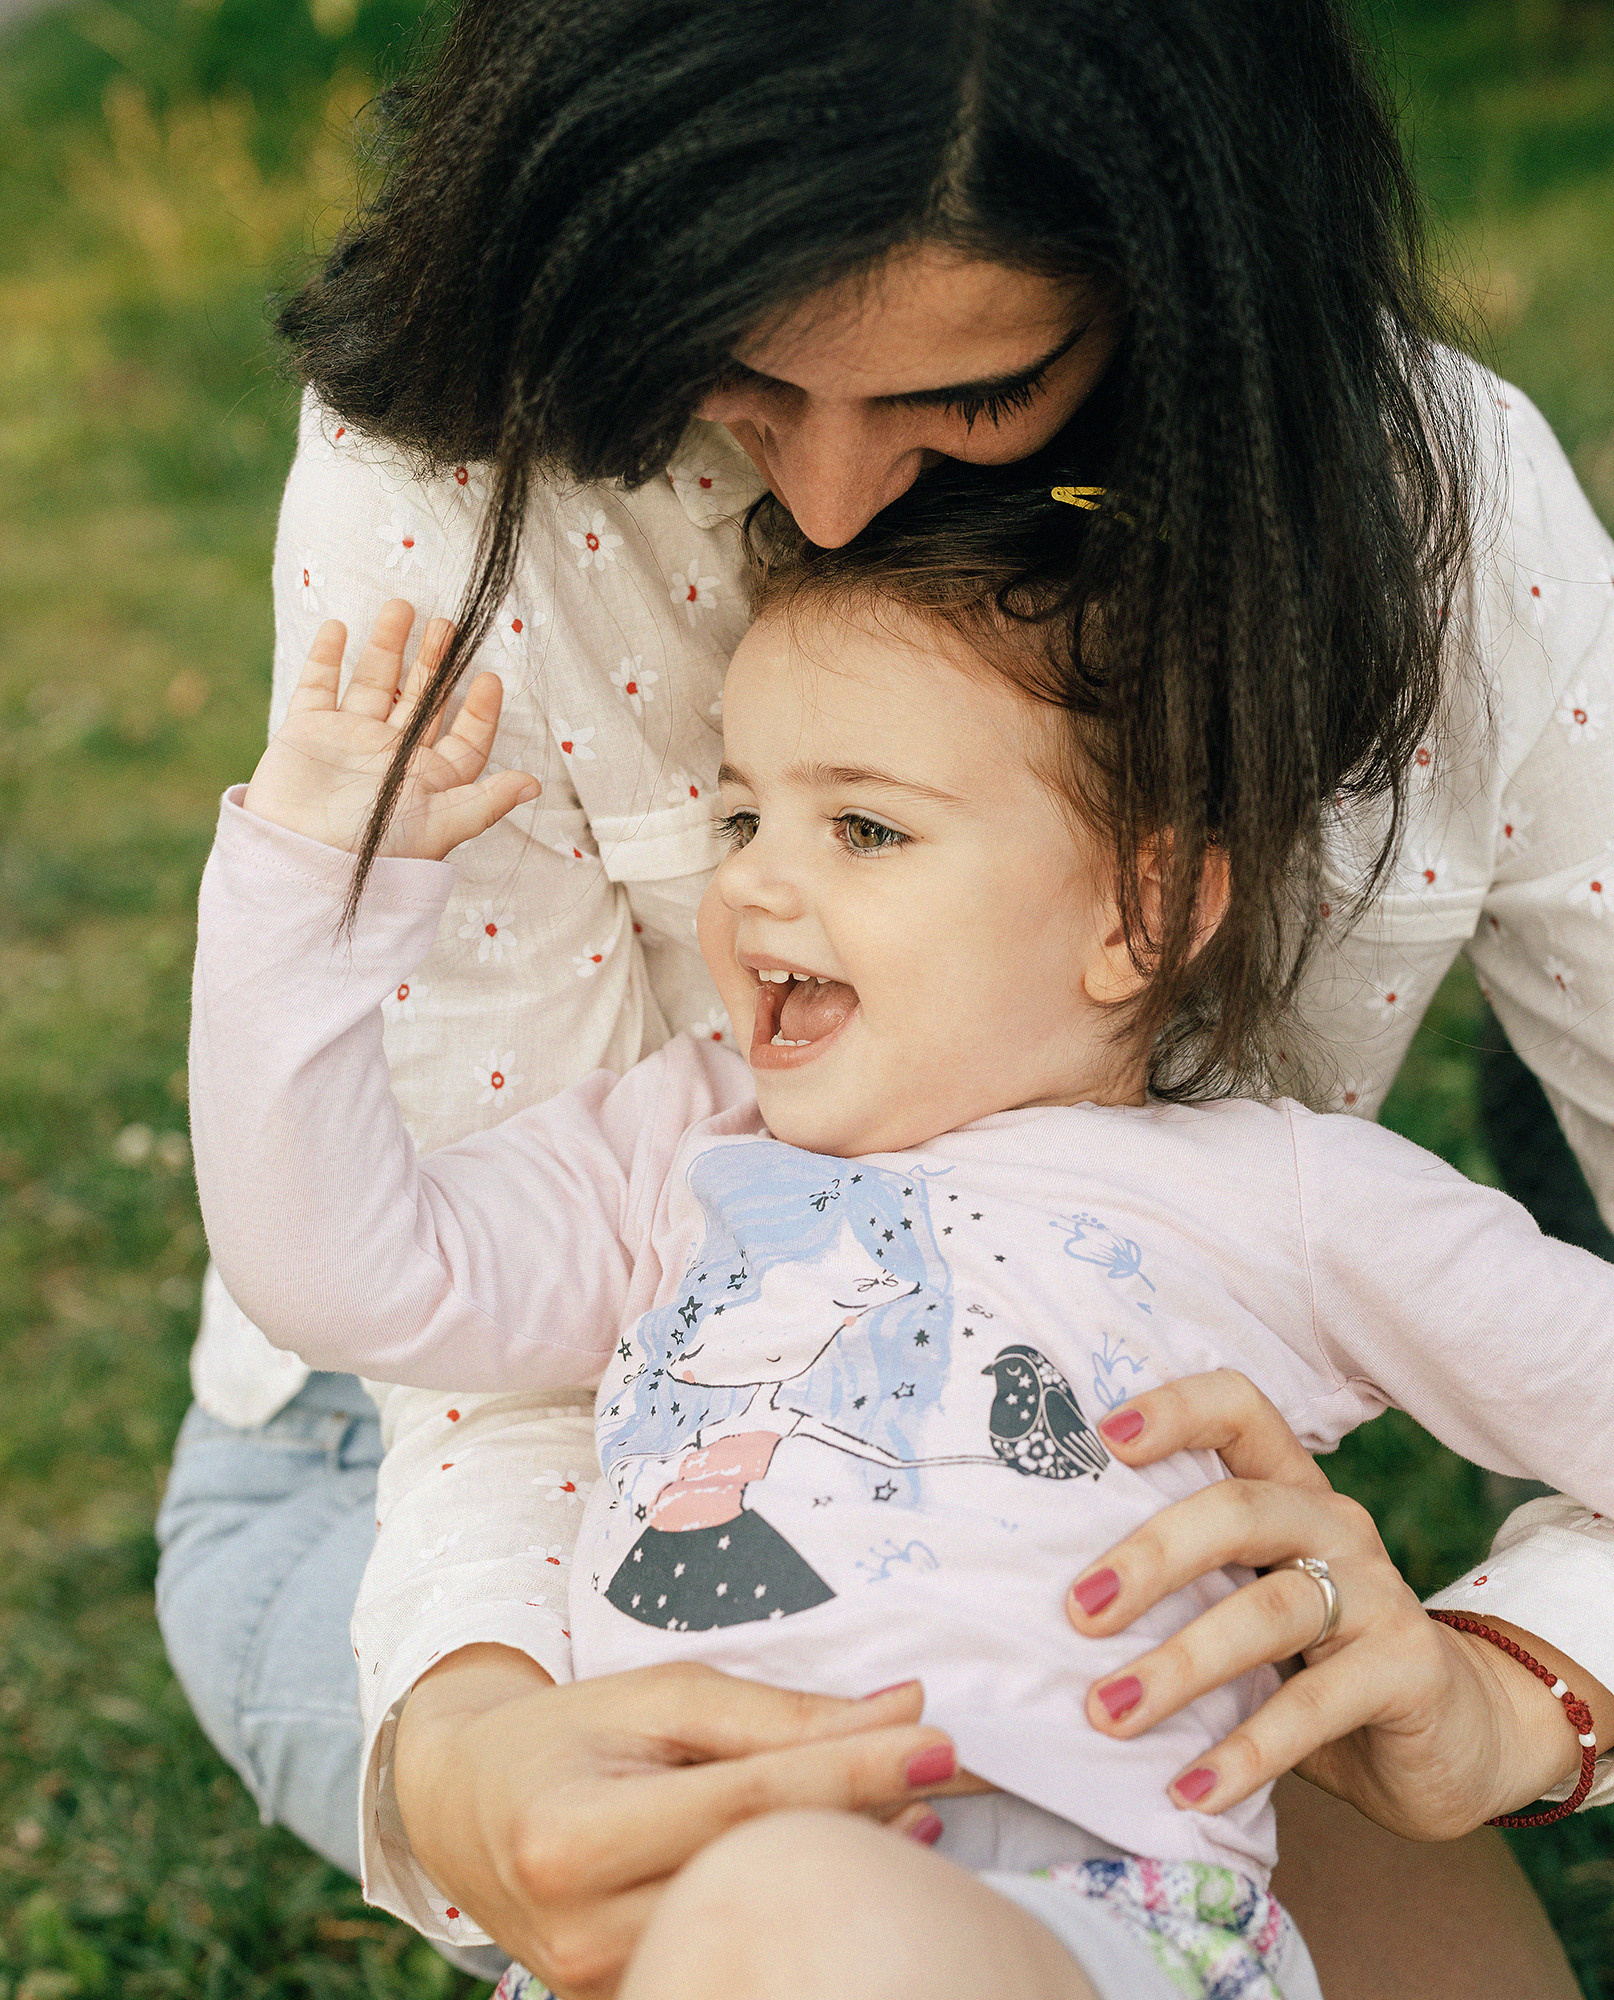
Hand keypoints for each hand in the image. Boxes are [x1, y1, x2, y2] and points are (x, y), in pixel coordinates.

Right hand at [243, 599, 538, 857]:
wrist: (304, 861)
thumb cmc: (377, 851)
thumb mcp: (441, 825)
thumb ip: (486, 802)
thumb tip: (534, 785)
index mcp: (429, 779)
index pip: (464, 739)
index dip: (480, 711)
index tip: (490, 679)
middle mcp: (392, 755)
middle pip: (422, 699)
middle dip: (436, 663)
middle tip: (449, 626)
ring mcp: (349, 739)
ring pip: (375, 682)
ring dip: (388, 645)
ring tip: (402, 607)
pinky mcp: (307, 732)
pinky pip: (319, 686)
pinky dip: (326, 657)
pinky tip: (339, 627)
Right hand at [393, 1646, 970, 1998]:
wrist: (466, 1807)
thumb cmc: (570, 1735)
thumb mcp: (660, 1697)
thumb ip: (776, 1716)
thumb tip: (901, 1709)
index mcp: (572, 1836)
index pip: (747, 1803)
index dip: (852, 1770)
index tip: (937, 1741)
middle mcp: (579, 1928)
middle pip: (759, 1873)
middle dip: (863, 1819)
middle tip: (945, 1772)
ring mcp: (599, 1985)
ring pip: (755, 1924)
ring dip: (839, 1870)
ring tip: (912, 1819)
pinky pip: (731, 1951)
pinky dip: (792, 1910)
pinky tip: (838, 1871)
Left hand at [1067, 1370, 1613, 1838]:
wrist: (1452, 1735)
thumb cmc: (1316, 1660)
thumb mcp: (1248, 1602)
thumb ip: (1183, 1583)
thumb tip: (1052, 1597)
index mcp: (1289, 1490)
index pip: (1239, 1410)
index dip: (1175, 1410)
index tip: (1101, 1437)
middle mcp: (1335, 1526)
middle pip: (1238, 1511)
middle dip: (1150, 1557)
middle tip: (1076, 1613)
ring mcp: (1380, 1594)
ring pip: (1270, 1610)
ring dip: (1180, 1665)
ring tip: (1109, 1713)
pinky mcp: (1409, 1670)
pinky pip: (1316, 1707)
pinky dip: (1246, 1752)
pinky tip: (1191, 1789)